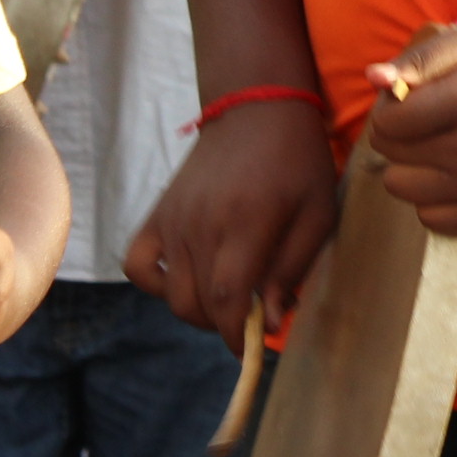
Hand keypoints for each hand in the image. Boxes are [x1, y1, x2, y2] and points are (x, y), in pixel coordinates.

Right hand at [125, 92, 342, 346]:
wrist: (257, 109)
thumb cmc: (298, 161)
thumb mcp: (318, 213)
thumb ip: (293, 267)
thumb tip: (272, 321)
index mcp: (245, 222)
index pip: (226, 296)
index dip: (236, 333)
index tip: (252, 347)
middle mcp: (201, 224)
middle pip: (196, 303)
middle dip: (224, 325)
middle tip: (251, 315)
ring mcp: (172, 219)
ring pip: (171, 294)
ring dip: (198, 311)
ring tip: (227, 298)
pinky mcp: (157, 214)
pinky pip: (138, 266)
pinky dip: (156, 284)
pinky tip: (185, 279)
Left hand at [365, 26, 456, 236]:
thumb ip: (416, 59)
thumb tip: (374, 77)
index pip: (387, 123)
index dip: (391, 110)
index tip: (413, 103)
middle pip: (391, 156)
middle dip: (400, 138)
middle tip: (429, 125)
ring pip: (403, 189)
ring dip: (412, 169)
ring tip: (440, 150)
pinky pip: (430, 219)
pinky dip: (433, 200)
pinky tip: (454, 177)